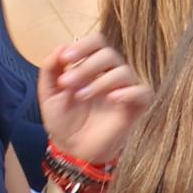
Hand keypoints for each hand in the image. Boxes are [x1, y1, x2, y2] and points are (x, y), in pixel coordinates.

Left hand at [38, 36, 153, 172]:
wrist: (73, 149)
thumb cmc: (63, 120)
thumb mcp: (49, 95)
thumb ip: (50, 70)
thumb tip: (59, 47)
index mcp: (91, 66)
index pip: (96, 42)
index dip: (83, 46)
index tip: (65, 59)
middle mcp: (111, 73)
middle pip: (109, 54)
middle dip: (86, 66)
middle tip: (66, 83)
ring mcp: (125, 89)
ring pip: (123, 71)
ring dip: (100, 81)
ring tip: (80, 97)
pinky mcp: (136, 106)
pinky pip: (143, 91)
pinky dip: (129, 92)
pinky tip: (112, 99)